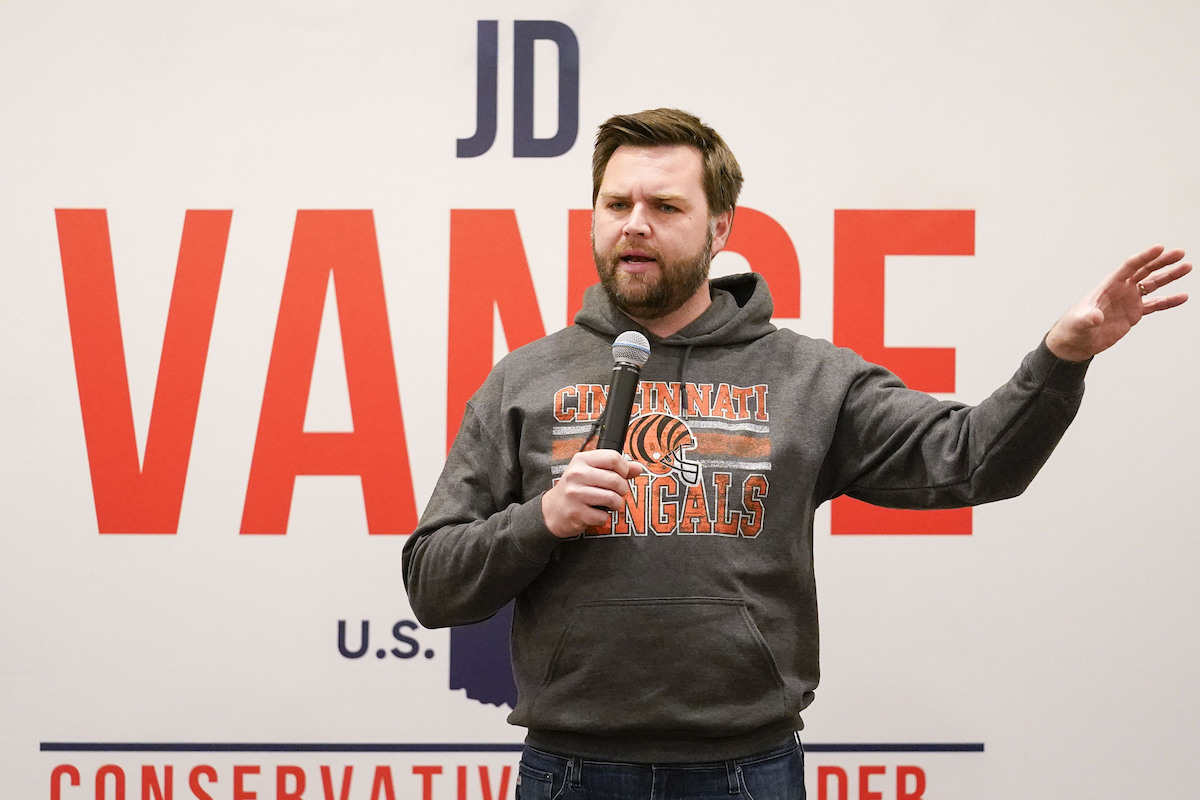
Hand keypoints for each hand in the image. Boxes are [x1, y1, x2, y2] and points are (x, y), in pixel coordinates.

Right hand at [541, 450, 643, 537]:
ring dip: (616, 504)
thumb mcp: (591, 472)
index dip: (624, 468)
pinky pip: (603, 516)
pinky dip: (604, 517)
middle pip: (615, 479)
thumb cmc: (575, 488)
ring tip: (610, 504)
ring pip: (612, 498)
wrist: (552, 510)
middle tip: (618, 492)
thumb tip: (638, 468)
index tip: (622, 475)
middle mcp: (577, 474)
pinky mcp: (576, 512)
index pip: (613, 457)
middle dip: (622, 489)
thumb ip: (615, 468)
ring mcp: (575, 494)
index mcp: (581, 460)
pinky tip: (597, 513)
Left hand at [1046, 245, 1190, 361]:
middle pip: (1144, 270)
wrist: (1076, 342)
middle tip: (1180, 253)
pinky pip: (1155, 304)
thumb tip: (1095, 317)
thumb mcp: (1080, 323)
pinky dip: (1169, 301)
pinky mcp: (1133, 313)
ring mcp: (1128, 300)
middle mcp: (1121, 289)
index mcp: (1108, 286)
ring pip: (1152, 284)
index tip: (1160, 248)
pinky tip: (1182, 297)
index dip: (1144, 257)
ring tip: (1186, 267)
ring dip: (1169, 276)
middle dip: (1162, 261)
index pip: (1129, 267)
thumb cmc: (1073, 329)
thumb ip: (1088, 318)